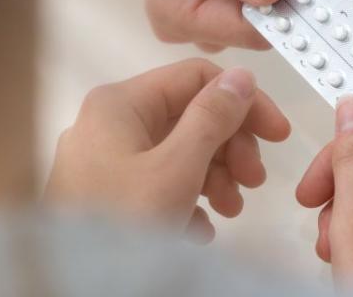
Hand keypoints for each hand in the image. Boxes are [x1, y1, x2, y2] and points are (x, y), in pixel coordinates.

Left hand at [44, 59, 289, 241]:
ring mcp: (101, 161)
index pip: (194, 78)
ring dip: (213, 178)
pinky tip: (198, 229)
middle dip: (228, 148)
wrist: (75, 287)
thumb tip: (239, 76)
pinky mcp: (102, 196)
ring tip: (230, 211)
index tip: (277, 135)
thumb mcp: (176, 168)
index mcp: (118, 104)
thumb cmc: (119, 221)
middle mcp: (106, 124)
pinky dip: (183, 201)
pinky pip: (155, 184)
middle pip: (186, 117)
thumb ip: (211, 118)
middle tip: (253, 181)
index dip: (242, 101)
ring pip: (174, 153)